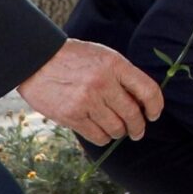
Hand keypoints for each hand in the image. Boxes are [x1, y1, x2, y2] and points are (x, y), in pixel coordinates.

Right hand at [20, 38, 163, 144]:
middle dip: (139, 127)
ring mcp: (87, 101)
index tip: (154, 114)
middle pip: (133, 114)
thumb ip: (122, 75)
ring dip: (120, 132)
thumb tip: (143, 102)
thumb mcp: (102, 56)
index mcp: (114, 64)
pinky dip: (103, 137)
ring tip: (117, 129)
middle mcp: (103, 83)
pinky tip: (101, 131)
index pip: (148, 90)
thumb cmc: (73, 58)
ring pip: (116, 129)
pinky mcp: (72, 116)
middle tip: (137, 131)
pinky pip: (98, 136)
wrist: (36, 59)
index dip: (156, 106)